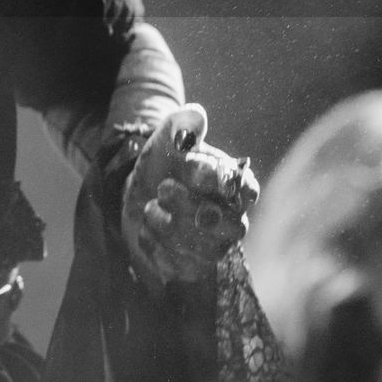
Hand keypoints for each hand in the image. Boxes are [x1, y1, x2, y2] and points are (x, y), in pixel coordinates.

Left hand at [121, 103, 259, 285]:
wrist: (136, 194)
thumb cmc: (163, 164)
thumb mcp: (166, 140)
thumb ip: (180, 126)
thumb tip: (195, 113)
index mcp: (233, 185)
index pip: (244, 189)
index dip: (219, 181)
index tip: (191, 167)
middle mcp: (232, 219)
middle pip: (231, 227)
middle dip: (193, 208)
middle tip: (163, 188)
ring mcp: (214, 247)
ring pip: (207, 252)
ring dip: (170, 228)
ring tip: (149, 209)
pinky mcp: (191, 267)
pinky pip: (182, 268)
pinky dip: (157, 248)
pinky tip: (146, 231)